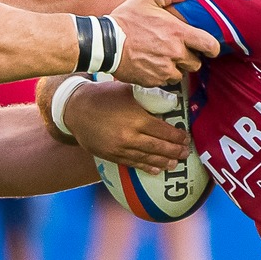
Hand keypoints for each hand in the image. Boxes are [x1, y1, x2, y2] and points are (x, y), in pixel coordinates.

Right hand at [62, 80, 190, 172]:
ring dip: (163, 162)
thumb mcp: (128, 90)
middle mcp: (130, 136)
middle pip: (158, 147)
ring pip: (147, 158)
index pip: (163, 131)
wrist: (75, 108)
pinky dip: (146, 167)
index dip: (176, 136)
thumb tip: (168, 101)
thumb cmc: (103, 95)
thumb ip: (147, 98)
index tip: (186, 138)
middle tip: (185, 153)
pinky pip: (132, 163)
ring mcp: (119, 148)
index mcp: (137, 118)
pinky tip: (156, 169)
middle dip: (174, 151)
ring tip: (175, 164)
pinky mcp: (110, 155)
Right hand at [108, 0, 219, 86]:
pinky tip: (152, 65)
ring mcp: (164, 69)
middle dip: (190, 58)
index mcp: (178, 33)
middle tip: (178, 51)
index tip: (210, 48)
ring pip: (181, 74)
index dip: (213, 48)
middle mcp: (175, 53)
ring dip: (176, 68)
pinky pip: (165, 82)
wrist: (105, 43)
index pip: (209, 45)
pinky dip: (162, 76)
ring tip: (163, 59)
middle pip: (196, 63)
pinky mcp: (153, 81)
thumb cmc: (125, 20)